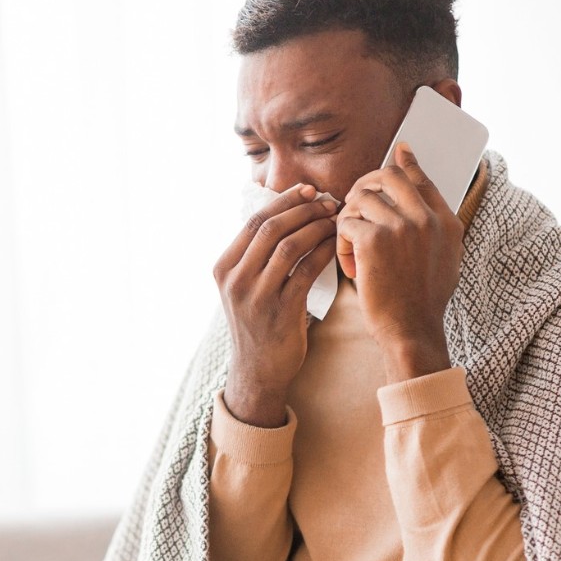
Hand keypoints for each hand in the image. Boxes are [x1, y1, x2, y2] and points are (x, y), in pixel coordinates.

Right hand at [213, 184, 339, 426]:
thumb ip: (254, 256)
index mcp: (223, 267)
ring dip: (316, 227)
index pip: (254, 221)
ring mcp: (256, 296)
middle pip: (271, 228)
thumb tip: (284, 212)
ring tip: (335, 220)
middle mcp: (235, 280)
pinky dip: (324, 252)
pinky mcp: (281, 311)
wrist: (258, 370)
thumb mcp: (243, 287)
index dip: (284, 201)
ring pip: (289, 246)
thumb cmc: (257, 323)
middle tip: (328, 202)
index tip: (308, 190)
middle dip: (304, 209)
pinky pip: (307, 270)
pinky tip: (337, 245)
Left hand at [335, 142, 461, 381]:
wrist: (412, 330)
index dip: (407, 161)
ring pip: (360, 197)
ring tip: (351, 247)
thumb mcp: (444, 259)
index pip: (422, 178)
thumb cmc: (421, 301)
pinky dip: (341, 243)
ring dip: (348, 220)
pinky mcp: (375, 239)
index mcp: (446, 221)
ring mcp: (402, 226)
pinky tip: (350, 265)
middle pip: (388, 175)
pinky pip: (346, 221)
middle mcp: (427, 218)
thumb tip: (425, 203)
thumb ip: (435, 228)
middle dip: (364, 185)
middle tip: (352, 206)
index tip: (400, 149)